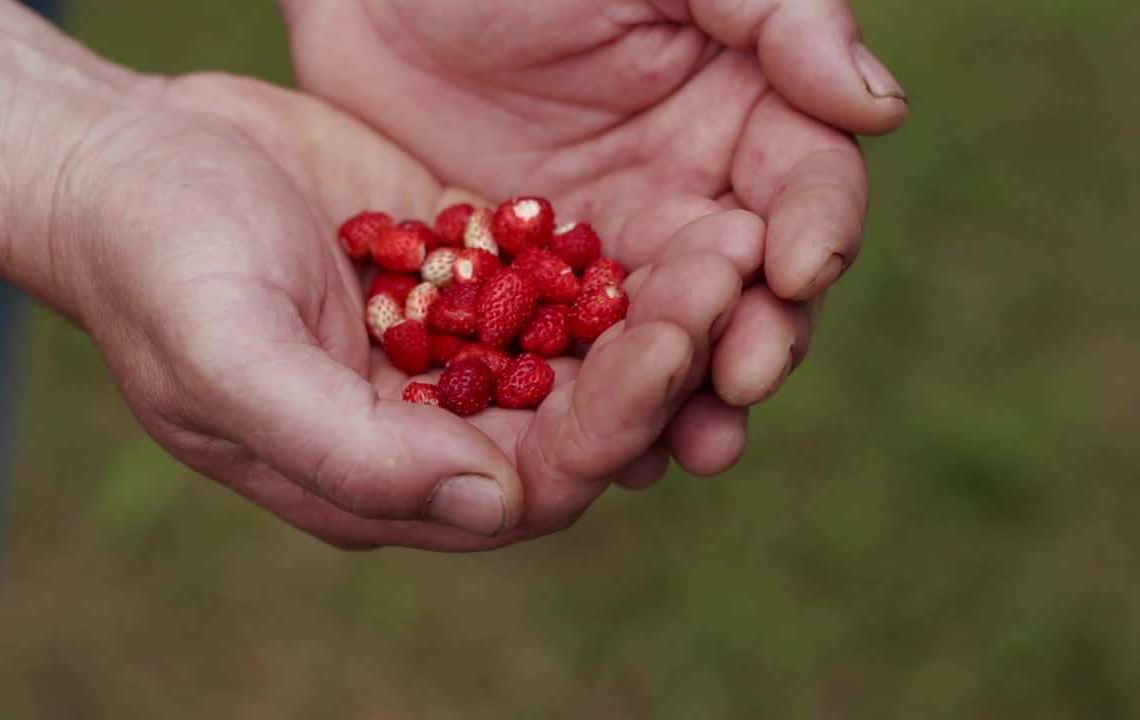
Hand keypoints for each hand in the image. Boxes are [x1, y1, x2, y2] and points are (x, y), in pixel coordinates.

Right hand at [36, 73, 705, 549]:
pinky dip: (607, 254)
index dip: (606, 429)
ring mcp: (449, 343)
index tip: (664, 349)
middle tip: (723, 281)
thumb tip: (493, 506)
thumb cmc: (157, 267)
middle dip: (655, 361)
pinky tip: (665, 207)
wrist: (125, 161)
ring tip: (723, 241)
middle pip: (576, 418)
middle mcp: (430, 421)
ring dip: (652, 305)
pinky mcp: (460, 267)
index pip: (529, 484)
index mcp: (382, 475)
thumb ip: (351, 453)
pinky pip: (552, 275)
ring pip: (579, 348)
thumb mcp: (232, 362)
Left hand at [284, 0, 905, 478]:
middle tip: (741, 384)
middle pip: (747, 288)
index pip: (808, 186)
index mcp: (745, 117)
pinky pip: (569, 361)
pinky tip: (594, 454)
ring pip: (665, 343)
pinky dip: (585, 407)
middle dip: (753, 339)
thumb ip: (776, 16)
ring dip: (680, 400)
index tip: (798, 269)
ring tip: (683, 450)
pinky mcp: (529, 294)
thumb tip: (880, 110)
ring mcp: (609, 254)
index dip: (816, 229)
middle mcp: (689, 197)